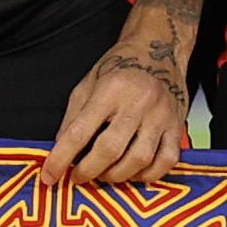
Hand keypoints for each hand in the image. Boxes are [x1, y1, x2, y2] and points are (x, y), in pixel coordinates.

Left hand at [45, 25, 191, 186]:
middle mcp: (139, 102)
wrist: (159, 50)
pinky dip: (147, 175)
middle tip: (79, 176)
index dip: (61, 158)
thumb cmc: (121, 67)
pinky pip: (166, 161)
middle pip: (110, 149)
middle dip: (89, 171)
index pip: (79, 132)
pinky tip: (133, 172)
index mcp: (110, 89)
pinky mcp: (177, 126)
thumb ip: (73, 118)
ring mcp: (162, 116)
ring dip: (117, 176)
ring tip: (105, 174)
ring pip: (139, 160)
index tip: (49, 175)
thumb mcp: (88, 84)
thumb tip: (60, 151)